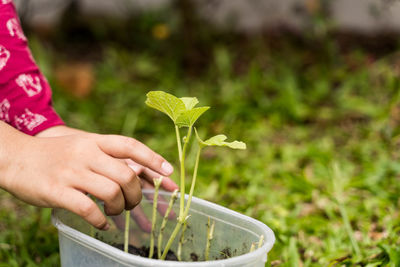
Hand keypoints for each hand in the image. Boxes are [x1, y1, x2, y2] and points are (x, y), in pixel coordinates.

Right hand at [0, 123, 174, 229]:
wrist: (15, 157)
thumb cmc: (55, 154)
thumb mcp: (83, 145)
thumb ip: (107, 156)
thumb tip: (138, 172)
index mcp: (95, 141)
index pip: (130, 145)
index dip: (153, 158)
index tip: (170, 172)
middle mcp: (86, 154)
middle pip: (126, 175)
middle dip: (137, 194)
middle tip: (133, 203)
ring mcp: (72, 172)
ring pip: (111, 192)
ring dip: (120, 208)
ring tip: (117, 213)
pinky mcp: (57, 191)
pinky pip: (88, 209)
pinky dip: (101, 220)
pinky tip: (103, 224)